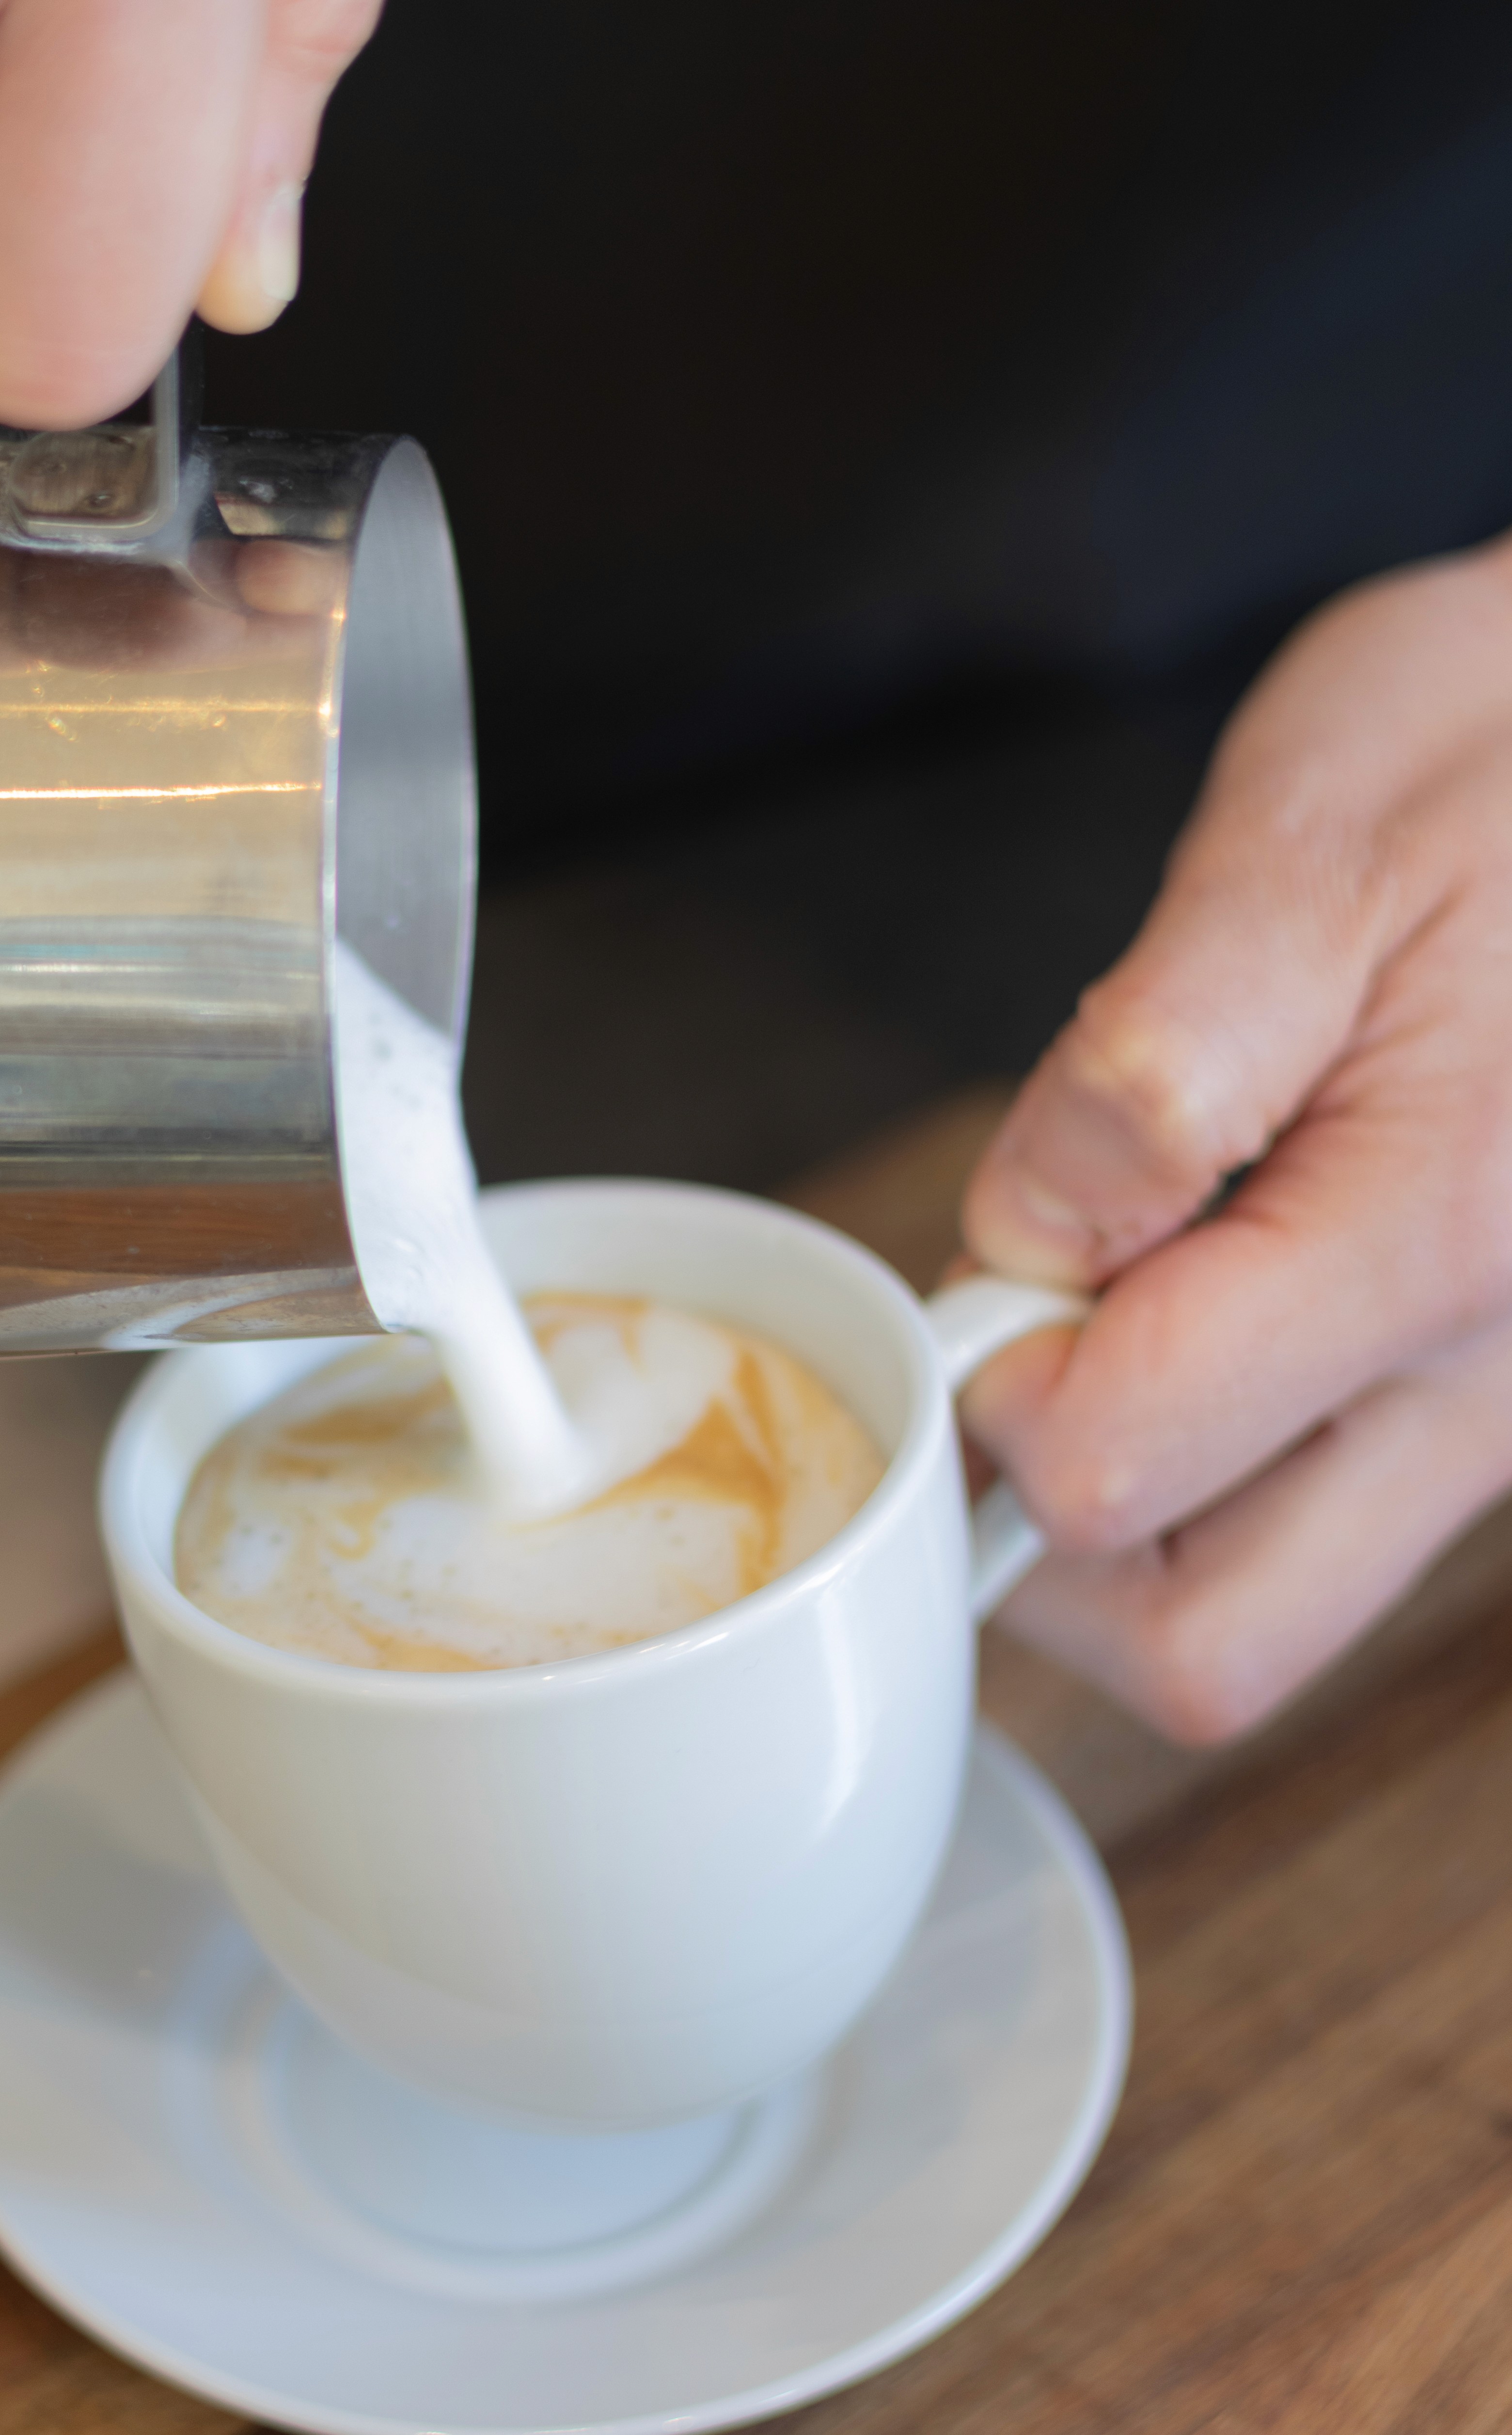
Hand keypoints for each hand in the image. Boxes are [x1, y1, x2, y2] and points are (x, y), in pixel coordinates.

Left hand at [957, 531, 1511, 1742]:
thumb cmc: (1503, 762)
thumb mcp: (1308, 842)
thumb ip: (1147, 1072)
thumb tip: (1023, 1245)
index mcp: (1436, 1240)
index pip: (1120, 1468)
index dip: (997, 1384)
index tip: (1007, 1258)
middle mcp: (1488, 1388)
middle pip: (1202, 1648)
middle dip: (1050, 1533)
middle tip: (1034, 1335)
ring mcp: (1494, 1424)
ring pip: (1251, 1621)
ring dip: (1127, 1514)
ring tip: (1128, 1303)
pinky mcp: (1477, 1411)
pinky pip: (1309, 1541)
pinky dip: (1209, 1476)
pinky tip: (1203, 1311)